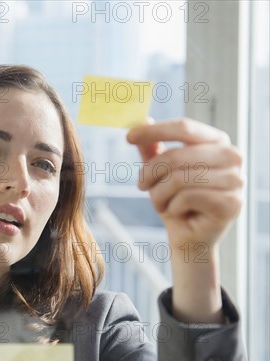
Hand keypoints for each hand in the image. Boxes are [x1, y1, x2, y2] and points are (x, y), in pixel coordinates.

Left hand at [126, 118, 243, 322]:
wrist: (188, 237)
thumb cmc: (176, 201)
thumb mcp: (159, 173)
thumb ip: (153, 149)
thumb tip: (142, 120)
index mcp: (217, 141)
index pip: (184, 127)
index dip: (154, 130)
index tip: (128, 136)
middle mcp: (232, 156)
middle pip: (175, 156)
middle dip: (150, 173)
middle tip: (142, 186)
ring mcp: (235, 180)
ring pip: (178, 178)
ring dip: (159, 194)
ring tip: (161, 202)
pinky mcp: (231, 203)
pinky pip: (186, 197)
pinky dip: (172, 207)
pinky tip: (178, 212)